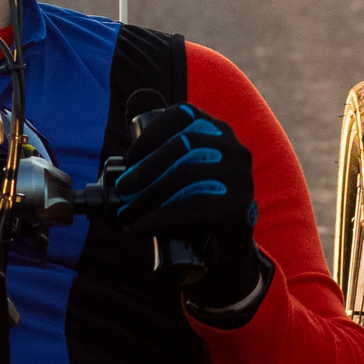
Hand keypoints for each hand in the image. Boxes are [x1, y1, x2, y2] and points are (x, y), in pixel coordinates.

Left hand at [105, 98, 264, 315]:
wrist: (223, 253)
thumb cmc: (193, 206)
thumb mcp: (178, 171)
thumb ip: (161, 145)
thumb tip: (132, 110)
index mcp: (216, 131)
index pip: (182, 114)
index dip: (151, 134)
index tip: (130, 158)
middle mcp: (233, 148)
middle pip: (181, 146)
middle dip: (145, 170)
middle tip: (123, 191)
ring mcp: (239, 177)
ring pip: (186, 175)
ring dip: (148, 198)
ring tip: (128, 215)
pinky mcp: (239, 206)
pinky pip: (194, 206)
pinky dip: (161, 217)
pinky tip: (142, 227)